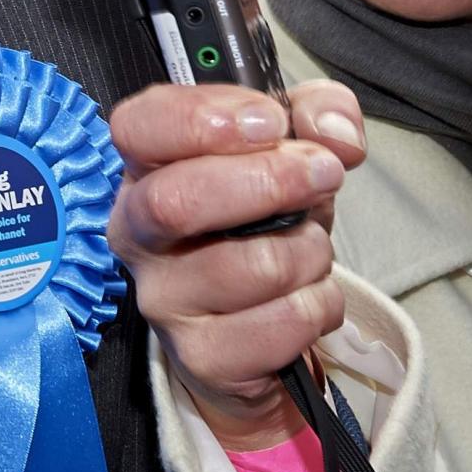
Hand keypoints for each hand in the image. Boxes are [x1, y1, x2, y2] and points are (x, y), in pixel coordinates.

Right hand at [106, 81, 367, 450]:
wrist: (262, 330)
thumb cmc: (264, 224)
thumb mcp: (291, 152)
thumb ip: (317, 115)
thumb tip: (336, 136)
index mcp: (146, 169)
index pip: (136, 128)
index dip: (200, 118)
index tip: (269, 121)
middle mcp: (137, 232)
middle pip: (176, 201)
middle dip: (268, 181)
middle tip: (323, 173)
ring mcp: (163, 299)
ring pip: (250, 266)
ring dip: (310, 250)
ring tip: (311, 250)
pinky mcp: (201, 355)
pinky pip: (282, 323)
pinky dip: (320, 304)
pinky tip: (308, 298)